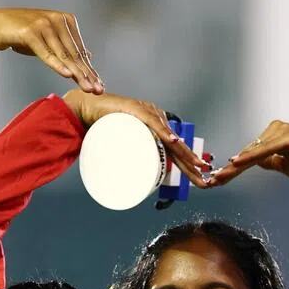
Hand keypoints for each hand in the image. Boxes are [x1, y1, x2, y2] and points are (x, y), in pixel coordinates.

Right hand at [0, 8, 101, 92]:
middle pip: (74, 54)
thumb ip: (67, 47)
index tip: (99, 85)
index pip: (80, 51)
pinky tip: (67, 75)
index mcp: (66, 21)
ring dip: (76, 73)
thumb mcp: (49, 40)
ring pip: (63, 55)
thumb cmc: (23, 33)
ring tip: (86, 87)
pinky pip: (46, 53)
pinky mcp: (31, 32)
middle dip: (87, 74)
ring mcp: (45, 25)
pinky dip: (57, 65)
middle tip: (97, 90)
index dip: (90, 69)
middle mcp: (58, 20)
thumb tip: (88, 56)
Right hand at [64, 90, 211, 186]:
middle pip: (177, 145)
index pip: (175, 148)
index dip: (188, 163)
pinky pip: (152, 123)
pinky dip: (162, 133)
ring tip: (196, 165)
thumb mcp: (122, 145)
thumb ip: (132, 158)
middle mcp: (156, 118)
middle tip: (204, 178)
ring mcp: (147, 113)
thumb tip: (140, 180)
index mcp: (155, 127)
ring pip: (169, 136)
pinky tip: (174, 141)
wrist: (84, 109)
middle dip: (192, 163)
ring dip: (184, 153)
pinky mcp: (135, 110)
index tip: (199, 177)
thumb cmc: (102, 128)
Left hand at [208, 120, 288, 187]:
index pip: (247, 157)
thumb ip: (271, 161)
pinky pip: (266, 149)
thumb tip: (254, 161)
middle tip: (208, 183)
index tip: (214, 182)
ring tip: (218, 178)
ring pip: (253, 152)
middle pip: (246, 154)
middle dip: (228, 170)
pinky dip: (250, 156)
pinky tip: (235, 162)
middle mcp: (275, 130)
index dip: (230, 171)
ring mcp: (282, 132)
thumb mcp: (287, 165)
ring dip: (235, 167)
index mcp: (273, 138)